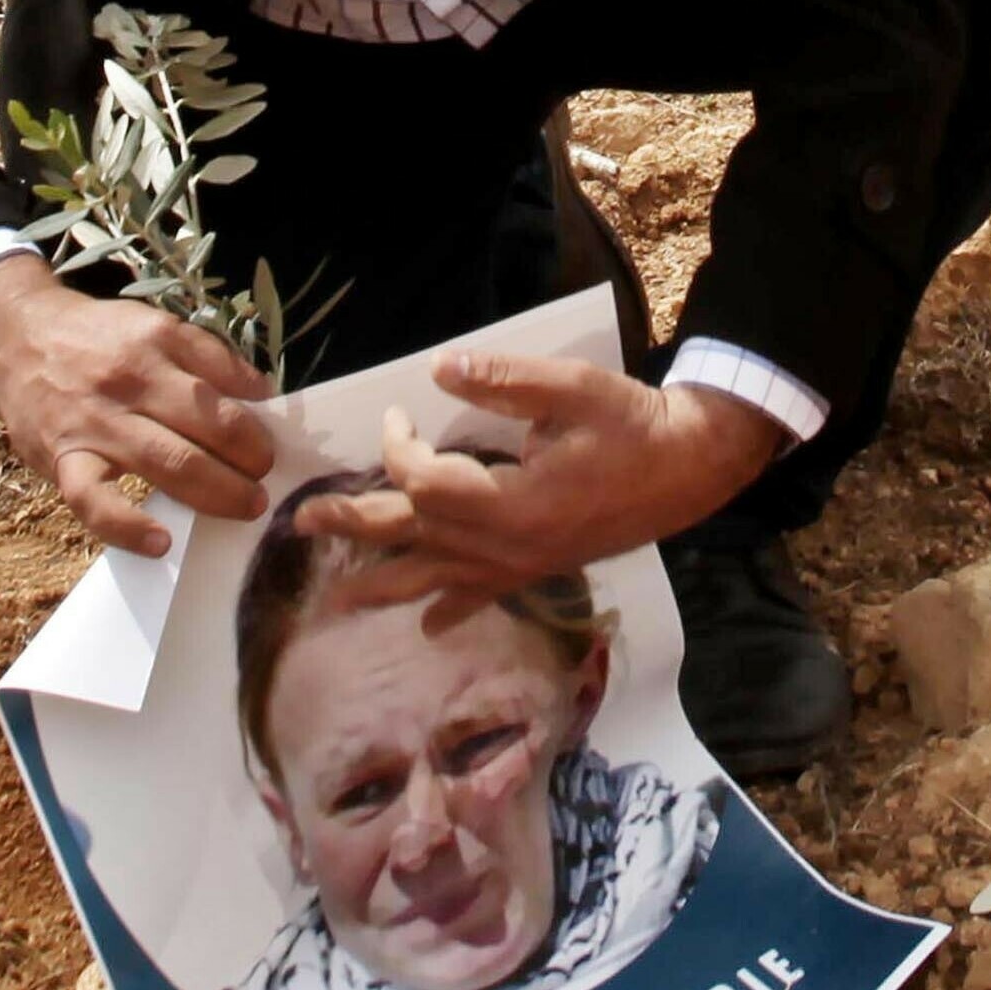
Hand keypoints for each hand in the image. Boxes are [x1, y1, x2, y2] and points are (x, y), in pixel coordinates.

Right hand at [0, 256, 274, 557]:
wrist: (15, 336)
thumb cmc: (96, 339)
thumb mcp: (152, 325)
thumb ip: (207, 356)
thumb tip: (262, 394)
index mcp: (158, 340)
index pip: (226, 384)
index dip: (259, 419)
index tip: (273, 443)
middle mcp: (130, 378)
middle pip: (209, 425)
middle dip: (250, 459)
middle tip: (265, 478)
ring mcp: (95, 421)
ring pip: (168, 462)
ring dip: (218, 492)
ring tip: (244, 506)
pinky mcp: (62, 459)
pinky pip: (97, 501)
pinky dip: (129, 527)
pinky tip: (162, 543)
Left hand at [291, 353, 781, 590]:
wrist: (688, 469)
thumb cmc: (633, 424)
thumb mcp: (574, 388)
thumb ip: (506, 379)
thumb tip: (442, 366)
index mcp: (512, 501)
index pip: (424, 482)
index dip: (397, 448)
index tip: (398, 415)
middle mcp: (508, 544)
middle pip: (413, 537)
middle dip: (354, 527)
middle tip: (302, 524)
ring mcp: (521, 564)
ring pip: (437, 579)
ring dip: (384, 583)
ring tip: (338, 597)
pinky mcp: (536, 568)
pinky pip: (482, 598)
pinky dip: (449, 610)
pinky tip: (428, 623)